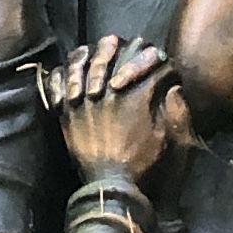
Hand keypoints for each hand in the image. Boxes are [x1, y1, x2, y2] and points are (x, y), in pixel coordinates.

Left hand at [43, 35, 190, 185]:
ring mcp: (82, 100)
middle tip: (117, 44)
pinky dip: (62, 74)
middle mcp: (106, 91)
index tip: (156, 65)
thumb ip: (174, 109)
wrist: (110, 187)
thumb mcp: (167, 137)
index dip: (152, 59)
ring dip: (87, 54)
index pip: (146, 61)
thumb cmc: (142, 164)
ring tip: (90, 51)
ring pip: (79, 62)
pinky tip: (68, 72)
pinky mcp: (65, 112)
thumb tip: (174, 87)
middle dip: (115, 46)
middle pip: (108, 52)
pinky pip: (58, 83)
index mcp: (135, 95)